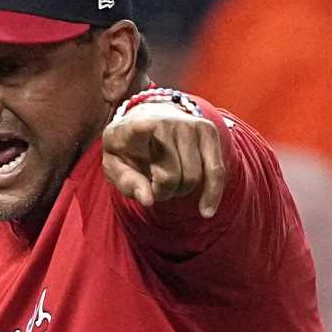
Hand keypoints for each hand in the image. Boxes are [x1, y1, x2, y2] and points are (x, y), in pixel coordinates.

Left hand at [102, 97, 226, 216]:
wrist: (149, 118)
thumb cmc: (129, 149)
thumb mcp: (115, 165)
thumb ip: (127, 182)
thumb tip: (149, 200)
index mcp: (132, 127)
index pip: (138, 126)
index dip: (143, 127)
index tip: (146, 125)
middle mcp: (164, 121)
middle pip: (171, 176)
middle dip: (163, 192)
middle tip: (153, 187)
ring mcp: (189, 123)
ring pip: (193, 178)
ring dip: (180, 191)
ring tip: (167, 183)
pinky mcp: (208, 130)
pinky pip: (216, 171)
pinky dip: (212, 194)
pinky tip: (206, 212)